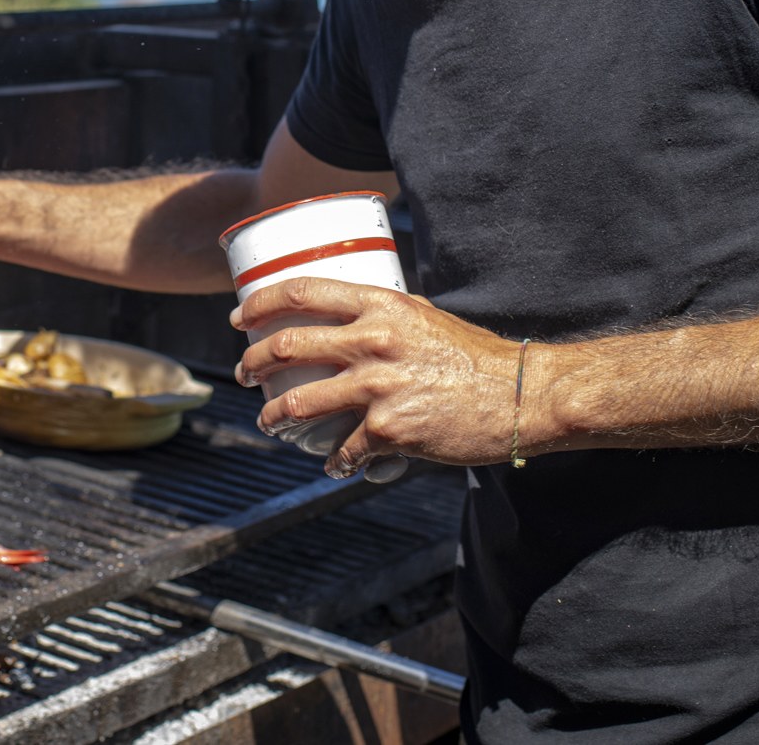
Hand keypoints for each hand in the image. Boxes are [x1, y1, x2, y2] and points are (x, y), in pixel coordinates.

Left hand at [233, 277, 523, 476]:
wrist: (519, 396)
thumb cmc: (475, 357)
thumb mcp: (425, 317)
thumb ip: (386, 317)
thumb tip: (352, 321)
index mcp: (381, 305)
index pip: (303, 292)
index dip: (261, 304)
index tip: (239, 316)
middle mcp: (374, 340)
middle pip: (289, 345)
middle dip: (254, 361)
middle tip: (242, 371)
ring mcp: (380, 386)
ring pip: (301, 402)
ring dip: (274, 415)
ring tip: (268, 421)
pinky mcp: (391, 429)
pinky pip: (345, 449)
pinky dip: (335, 461)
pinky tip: (334, 464)